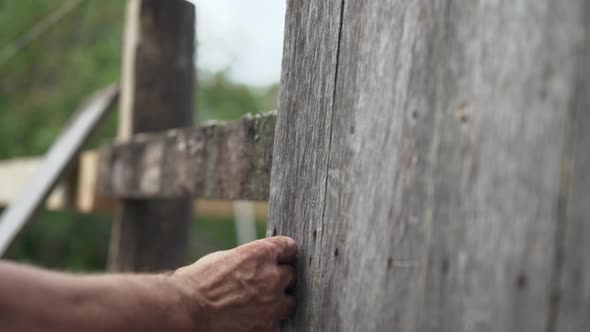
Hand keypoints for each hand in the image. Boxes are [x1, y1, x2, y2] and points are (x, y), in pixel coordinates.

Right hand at [172, 236, 297, 331]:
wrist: (188, 309)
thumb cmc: (198, 282)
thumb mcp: (225, 259)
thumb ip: (248, 260)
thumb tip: (254, 265)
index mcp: (261, 253)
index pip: (289, 247)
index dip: (285, 253)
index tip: (283, 256)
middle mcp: (272, 276)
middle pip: (291, 274)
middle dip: (281, 278)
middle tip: (266, 283)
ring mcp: (272, 302)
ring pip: (290, 301)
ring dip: (280, 301)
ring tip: (263, 303)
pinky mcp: (267, 325)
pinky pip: (276, 322)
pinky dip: (267, 320)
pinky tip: (252, 318)